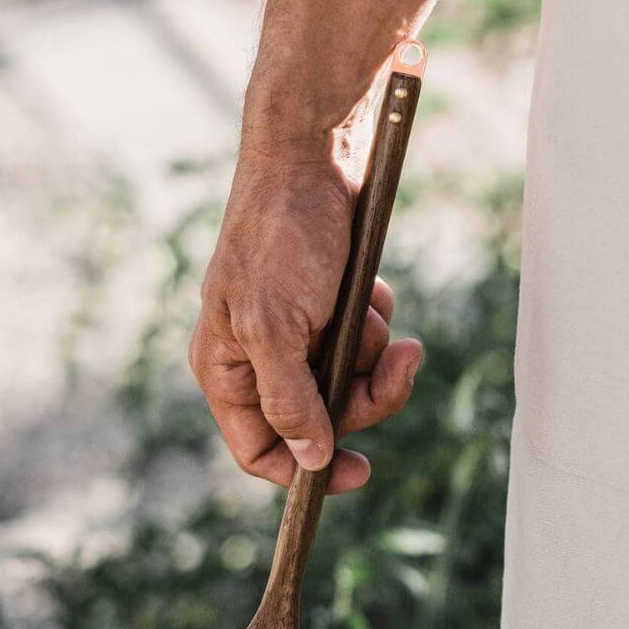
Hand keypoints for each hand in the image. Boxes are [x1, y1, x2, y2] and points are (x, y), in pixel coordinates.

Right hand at [189, 152, 422, 493]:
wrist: (313, 157)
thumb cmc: (281, 236)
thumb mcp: (276, 327)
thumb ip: (289, 401)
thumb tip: (309, 461)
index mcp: (227, 370)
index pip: (259, 450)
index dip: (304, 470)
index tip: (358, 471)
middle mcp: (257, 359)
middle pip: (319, 421)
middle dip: (364, 395)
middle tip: (401, 364)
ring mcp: (295, 334)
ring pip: (349, 383)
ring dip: (374, 352)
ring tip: (375, 309)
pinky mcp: (328, 308)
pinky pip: (364, 343)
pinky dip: (376, 320)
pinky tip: (372, 288)